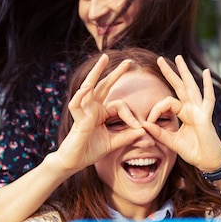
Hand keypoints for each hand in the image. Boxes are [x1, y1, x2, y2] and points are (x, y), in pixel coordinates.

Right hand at [55, 54, 145, 172]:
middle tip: (129, 61)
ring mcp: (84, 112)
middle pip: (104, 86)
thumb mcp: (114, 142)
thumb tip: (146, 132)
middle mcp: (92, 108)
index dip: (131, 116)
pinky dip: (80, 95)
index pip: (120, 105)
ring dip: (96, 72)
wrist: (74, 162)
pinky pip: (77, 104)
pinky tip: (86, 87)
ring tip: (104, 59)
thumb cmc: (90, 151)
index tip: (140, 128)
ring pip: (89, 87)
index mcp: (101, 112)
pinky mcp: (77, 119)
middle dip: (115, 73)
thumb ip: (129, 136)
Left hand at [141, 55, 220, 171]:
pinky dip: (207, 86)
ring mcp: (200, 111)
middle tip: (158, 59)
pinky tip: (206, 72)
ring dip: (184, 72)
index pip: (167, 103)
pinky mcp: (206, 117)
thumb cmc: (194, 151)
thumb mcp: (172, 142)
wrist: (208, 162)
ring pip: (190, 87)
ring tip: (178, 58)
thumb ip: (159, 132)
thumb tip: (143, 123)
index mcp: (184, 113)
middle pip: (179, 87)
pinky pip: (208, 99)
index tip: (148, 121)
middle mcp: (191, 109)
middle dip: (170, 73)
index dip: (156, 109)